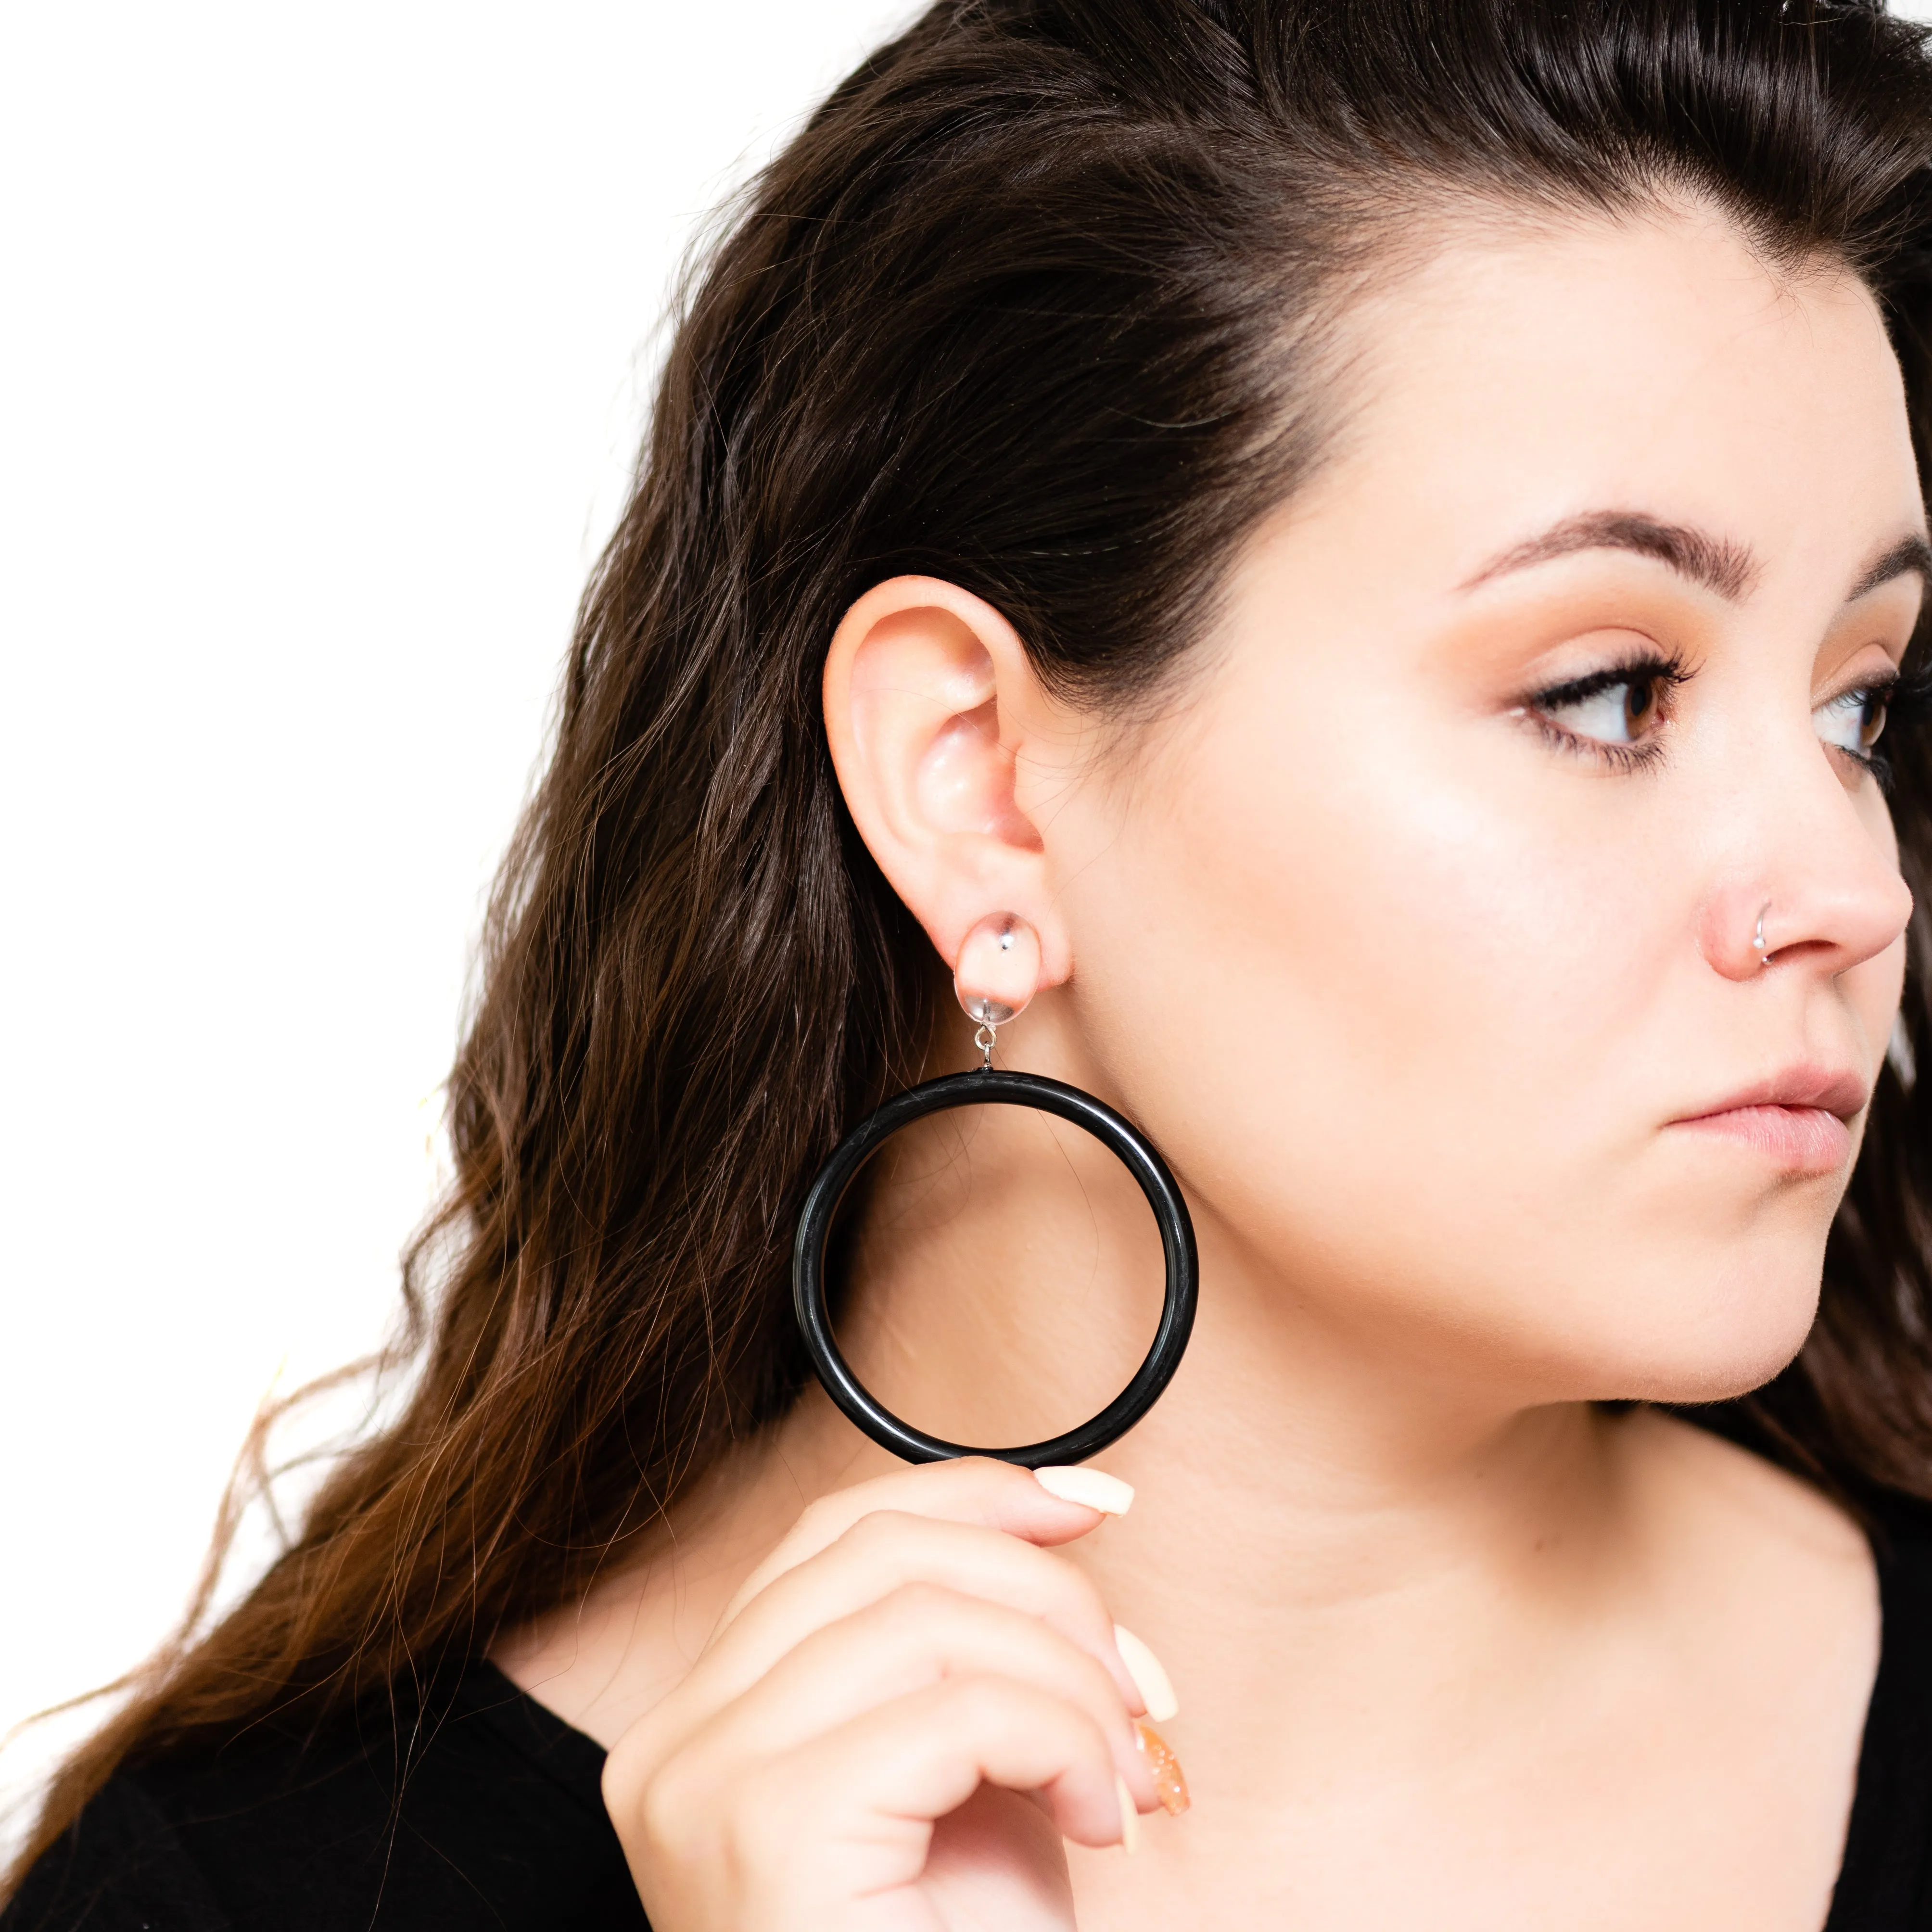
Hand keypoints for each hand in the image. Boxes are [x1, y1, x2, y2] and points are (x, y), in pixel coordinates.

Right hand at [602, 1457, 1172, 1931]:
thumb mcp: (966, 1777)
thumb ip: (976, 1648)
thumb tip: (1062, 1502)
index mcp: (706, 1717)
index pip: (838, 1535)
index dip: (973, 1493)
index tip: (1088, 1506)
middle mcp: (675, 1738)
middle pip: (883, 1555)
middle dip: (1045, 1593)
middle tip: (1139, 1693)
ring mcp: (702, 1781)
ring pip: (926, 1615)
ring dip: (1070, 1680)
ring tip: (1125, 1775)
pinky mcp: (766, 1828)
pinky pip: (955, 1710)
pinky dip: (1062, 1741)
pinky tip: (1099, 1820)